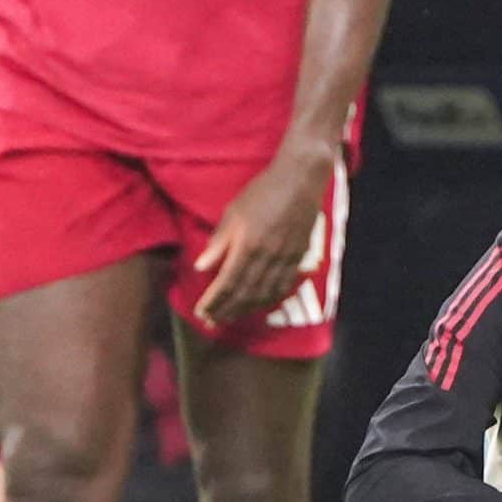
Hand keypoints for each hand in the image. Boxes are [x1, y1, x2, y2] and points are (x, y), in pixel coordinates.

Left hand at [191, 147, 332, 328]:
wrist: (300, 180)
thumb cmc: (262, 191)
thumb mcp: (234, 212)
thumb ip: (219, 242)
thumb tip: (201, 268)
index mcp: (248, 246)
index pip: (227, 283)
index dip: (214, 301)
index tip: (202, 311)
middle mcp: (267, 258)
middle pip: (245, 293)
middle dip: (226, 310)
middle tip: (211, 321)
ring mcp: (285, 259)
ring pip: (264, 294)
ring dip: (246, 309)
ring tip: (231, 317)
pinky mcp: (298, 257)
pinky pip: (283, 286)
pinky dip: (269, 299)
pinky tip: (259, 304)